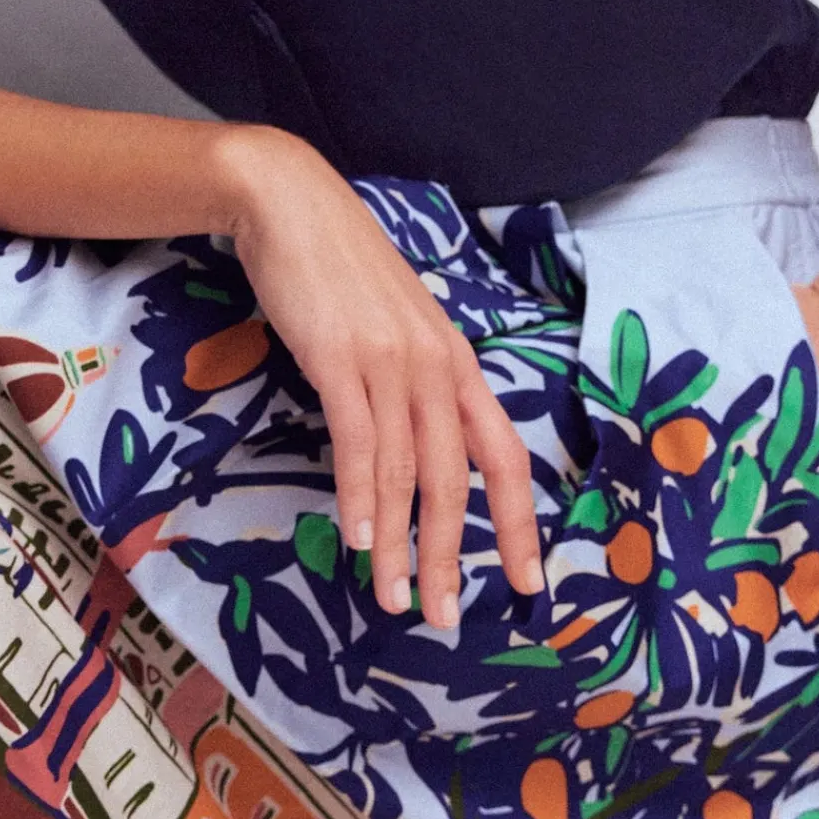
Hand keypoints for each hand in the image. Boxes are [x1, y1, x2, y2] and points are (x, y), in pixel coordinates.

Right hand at [219, 131, 541, 627]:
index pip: (504, 455)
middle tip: (444, 614)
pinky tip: (357, 538)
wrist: (292, 203)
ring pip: (407, 472)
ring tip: (392, 597)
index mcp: (457, 364)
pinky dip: (361, 497)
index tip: (526, 583)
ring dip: (399, 545)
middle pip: (458, 478)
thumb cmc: (340, 270)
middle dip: (452, 554)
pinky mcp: (342, 357)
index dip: (518, 523)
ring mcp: (392, 361)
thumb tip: (411, 447)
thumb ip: (412, 383)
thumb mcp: (395, 328)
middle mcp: (437, 366)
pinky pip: (359, 442)